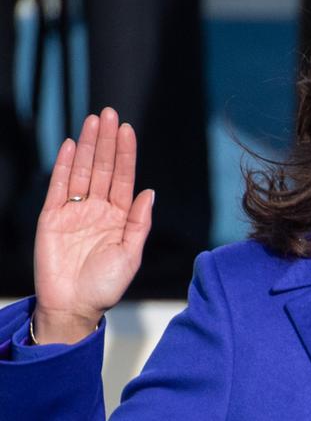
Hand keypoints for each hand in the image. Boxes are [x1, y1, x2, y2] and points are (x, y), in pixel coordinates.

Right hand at [32, 107, 153, 343]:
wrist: (73, 307)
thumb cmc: (105, 285)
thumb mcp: (130, 254)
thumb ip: (139, 222)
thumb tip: (150, 191)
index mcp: (119, 216)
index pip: (124, 177)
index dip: (126, 153)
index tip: (127, 129)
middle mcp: (98, 209)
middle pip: (103, 168)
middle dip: (106, 141)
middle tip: (109, 113)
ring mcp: (74, 211)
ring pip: (82, 171)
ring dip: (88, 146)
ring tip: (92, 121)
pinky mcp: (51, 218)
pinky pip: (58, 187)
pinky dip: (64, 166)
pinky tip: (72, 146)